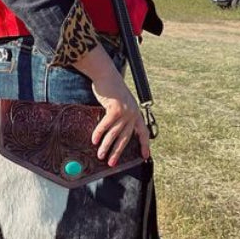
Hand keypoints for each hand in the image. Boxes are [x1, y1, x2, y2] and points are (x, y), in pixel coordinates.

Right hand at [74, 46, 149, 165]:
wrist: (107, 75)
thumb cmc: (111, 89)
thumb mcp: (120, 103)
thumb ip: (121, 115)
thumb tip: (114, 130)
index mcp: (136, 113)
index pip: (143, 132)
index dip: (144, 145)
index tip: (145, 156)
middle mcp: (133, 114)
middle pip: (126, 138)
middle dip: (118, 152)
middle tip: (112, 163)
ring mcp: (125, 112)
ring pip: (115, 134)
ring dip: (107, 146)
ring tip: (101, 155)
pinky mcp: (115, 109)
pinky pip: (106, 126)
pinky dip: (99, 134)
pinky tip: (95, 141)